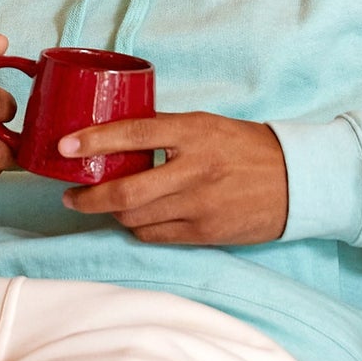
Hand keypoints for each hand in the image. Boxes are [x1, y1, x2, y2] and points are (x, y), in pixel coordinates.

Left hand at [58, 112, 288, 244]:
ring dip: (110, 212)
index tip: (64, 146)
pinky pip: (155, 235)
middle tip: (70, 195)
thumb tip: (114, 135)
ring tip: (101, 204)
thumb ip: (165, 130)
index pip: (134, 133)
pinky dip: (136, 227)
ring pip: (135, 217)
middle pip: (125, 190)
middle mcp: (195, 169)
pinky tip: (133, 219)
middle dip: (88, 197)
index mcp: (194, 132)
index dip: (94, 140)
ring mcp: (200, 205)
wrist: (297, 181)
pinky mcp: (205, 234)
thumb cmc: (246, 147)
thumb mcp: (207, 125)